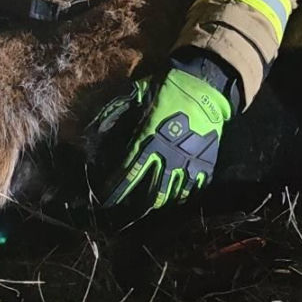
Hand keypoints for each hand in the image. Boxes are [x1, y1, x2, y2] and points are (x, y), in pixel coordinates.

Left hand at [100, 67, 230, 210]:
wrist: (204, 87)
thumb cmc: (167, 89)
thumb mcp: (136, 95)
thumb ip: (116, 111)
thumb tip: (95, 125)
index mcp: (148, 140)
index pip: (127, 172)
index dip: (116, 188)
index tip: (107, 199)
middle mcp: (167, 157)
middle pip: (149, 190)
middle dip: (137, 205)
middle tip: (127, 214)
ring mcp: (188, 162)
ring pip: (171, 193)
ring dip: (159, 204)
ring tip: (150, 212)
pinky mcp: (205, 163)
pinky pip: (194, 188)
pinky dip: (184, 198)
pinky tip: (177, 202)